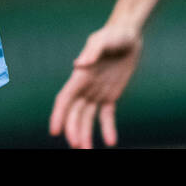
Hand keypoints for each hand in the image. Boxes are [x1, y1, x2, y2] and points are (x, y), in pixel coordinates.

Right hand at [49, 22, 143, 148]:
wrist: (129, 35)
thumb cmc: (114, 34)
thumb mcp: (104, 39)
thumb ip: (93, 50)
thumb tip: (78, 65)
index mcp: (80, 76)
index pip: (65, 99)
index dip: (59, 115)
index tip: (55, 132)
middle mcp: (85, 87)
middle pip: (74, 113)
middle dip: (74, 130)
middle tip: (78, 147)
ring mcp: (96, 93)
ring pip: (87, 118)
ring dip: (85, 134)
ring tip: (89, 150)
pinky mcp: (110, 96)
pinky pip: (107, 116)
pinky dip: (107, 129)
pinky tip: (111, 141)